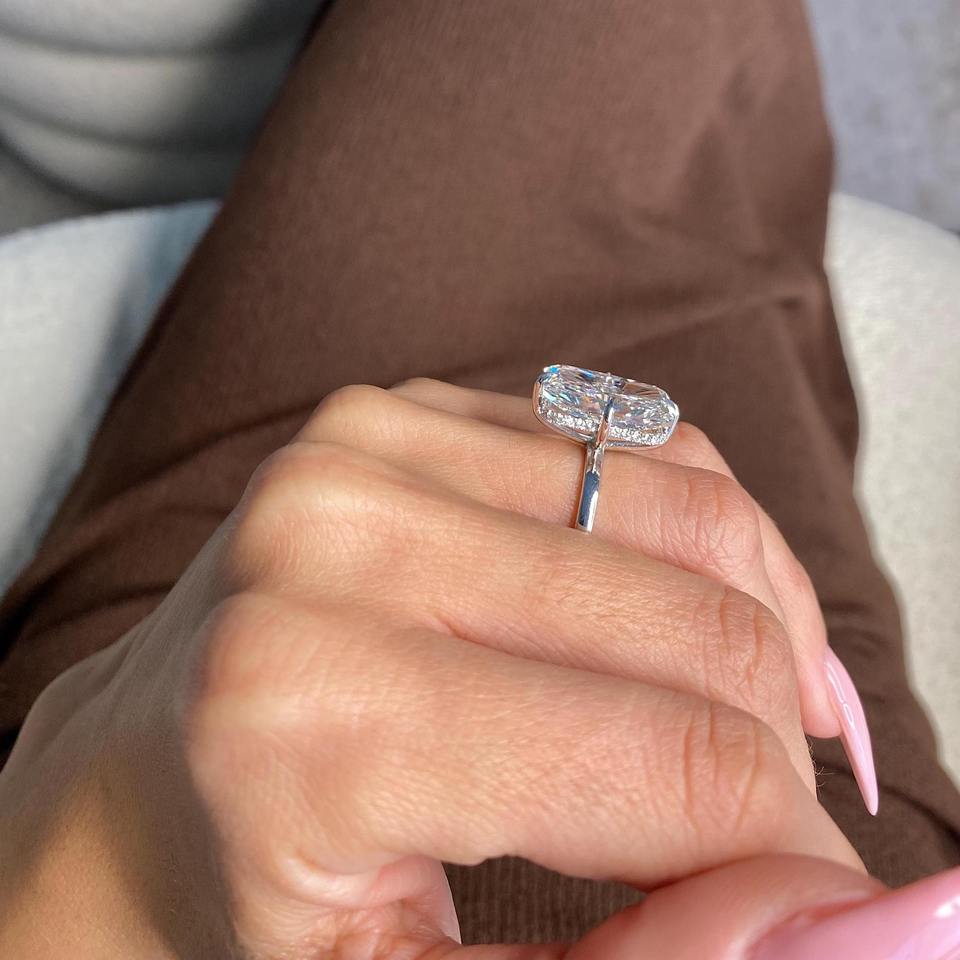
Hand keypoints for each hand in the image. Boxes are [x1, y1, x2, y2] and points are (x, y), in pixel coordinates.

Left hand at [0, 379, 869, 957]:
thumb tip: (840, 919)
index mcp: (316, 716)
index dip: (791, 849)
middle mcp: (334, 540)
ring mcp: (366, 450)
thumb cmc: (252, 895)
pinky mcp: (403, 411)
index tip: (807, 891)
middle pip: (701, 627)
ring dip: (760, 627)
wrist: (131, 781)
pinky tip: (666, 615)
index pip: (677, 762)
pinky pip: (631, 442)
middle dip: (776, 744)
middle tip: (761, 819)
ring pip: (693, 512)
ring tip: (737, 715)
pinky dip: (695, 536)